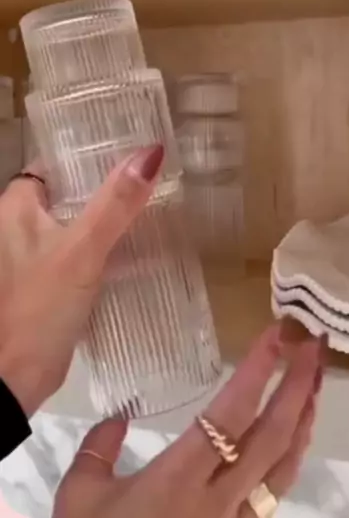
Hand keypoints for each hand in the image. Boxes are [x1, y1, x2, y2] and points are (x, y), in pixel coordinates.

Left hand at [0, 145, 164, 416]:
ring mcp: (33, 257)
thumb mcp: (82, 250)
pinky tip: (137, 250)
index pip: (58, 163)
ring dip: (110, 219)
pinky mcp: (49, 285)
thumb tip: (151, 152)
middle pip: (72, 193)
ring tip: (155, 207)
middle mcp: (20, 226)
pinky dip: (106, 249)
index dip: (92, 153)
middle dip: (109, 187)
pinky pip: (82, 253)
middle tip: (156, 176)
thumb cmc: (38, 307)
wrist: (12, 381)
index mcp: (17, 206)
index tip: (133, 146)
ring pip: (79, 224)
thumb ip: (115, 204)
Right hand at [55, 323, 325, 517]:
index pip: (230, 415)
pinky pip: (276, 491)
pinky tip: (295, 435)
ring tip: (317, 377)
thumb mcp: (79, 498)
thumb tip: (118, 414)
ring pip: (284, 466)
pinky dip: (292, 454)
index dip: (258, 371)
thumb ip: (98, 448)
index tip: (275, 334)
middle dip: (298, 385)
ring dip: (305, 417)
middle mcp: (216, 499)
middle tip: (315, 343)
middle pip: (272, 437)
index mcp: (177, 479)